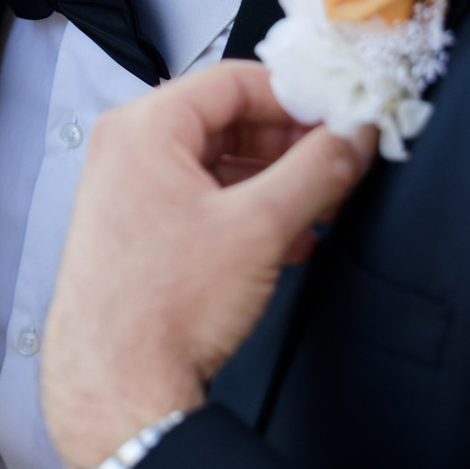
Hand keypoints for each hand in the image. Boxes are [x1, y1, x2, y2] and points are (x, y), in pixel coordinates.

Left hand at [40, 60, 376, 468]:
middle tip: (338, 158)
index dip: (295, 96)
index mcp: (144, 128)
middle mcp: (126, 152)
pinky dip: (248, 211)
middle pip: (226, 121)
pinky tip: (289, 238)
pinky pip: (201, 201)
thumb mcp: (261, 226)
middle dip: (289, 143)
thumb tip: (352, 137)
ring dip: (274, 181)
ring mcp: (127, 194)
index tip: (337, 115)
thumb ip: (317, 171)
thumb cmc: (161, 309)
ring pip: (217, 165)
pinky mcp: (137, 233)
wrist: (118, 387)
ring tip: (322, 202)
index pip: (233, 81)